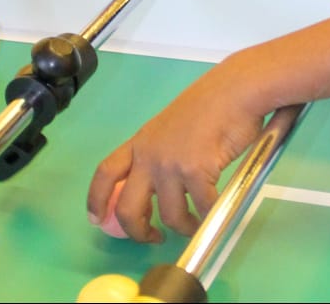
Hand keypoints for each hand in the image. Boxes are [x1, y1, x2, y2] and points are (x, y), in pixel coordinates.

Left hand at [86, 56, 265, 242]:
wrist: (234, 91)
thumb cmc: (209, 105)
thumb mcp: (170, 129)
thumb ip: (159, 154)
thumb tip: (158, 188)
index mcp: (140, 142)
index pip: (105, 173)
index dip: (96, 200)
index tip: (96, 220)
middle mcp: (149, 155)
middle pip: (127, 207)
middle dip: (138, 231)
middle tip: (153, 237)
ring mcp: (170, 164)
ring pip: (169, 216)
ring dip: (183, 227)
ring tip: (195, 223)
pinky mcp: (196, 171)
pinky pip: (201, 209)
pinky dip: (209, 217)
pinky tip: (215, 211)